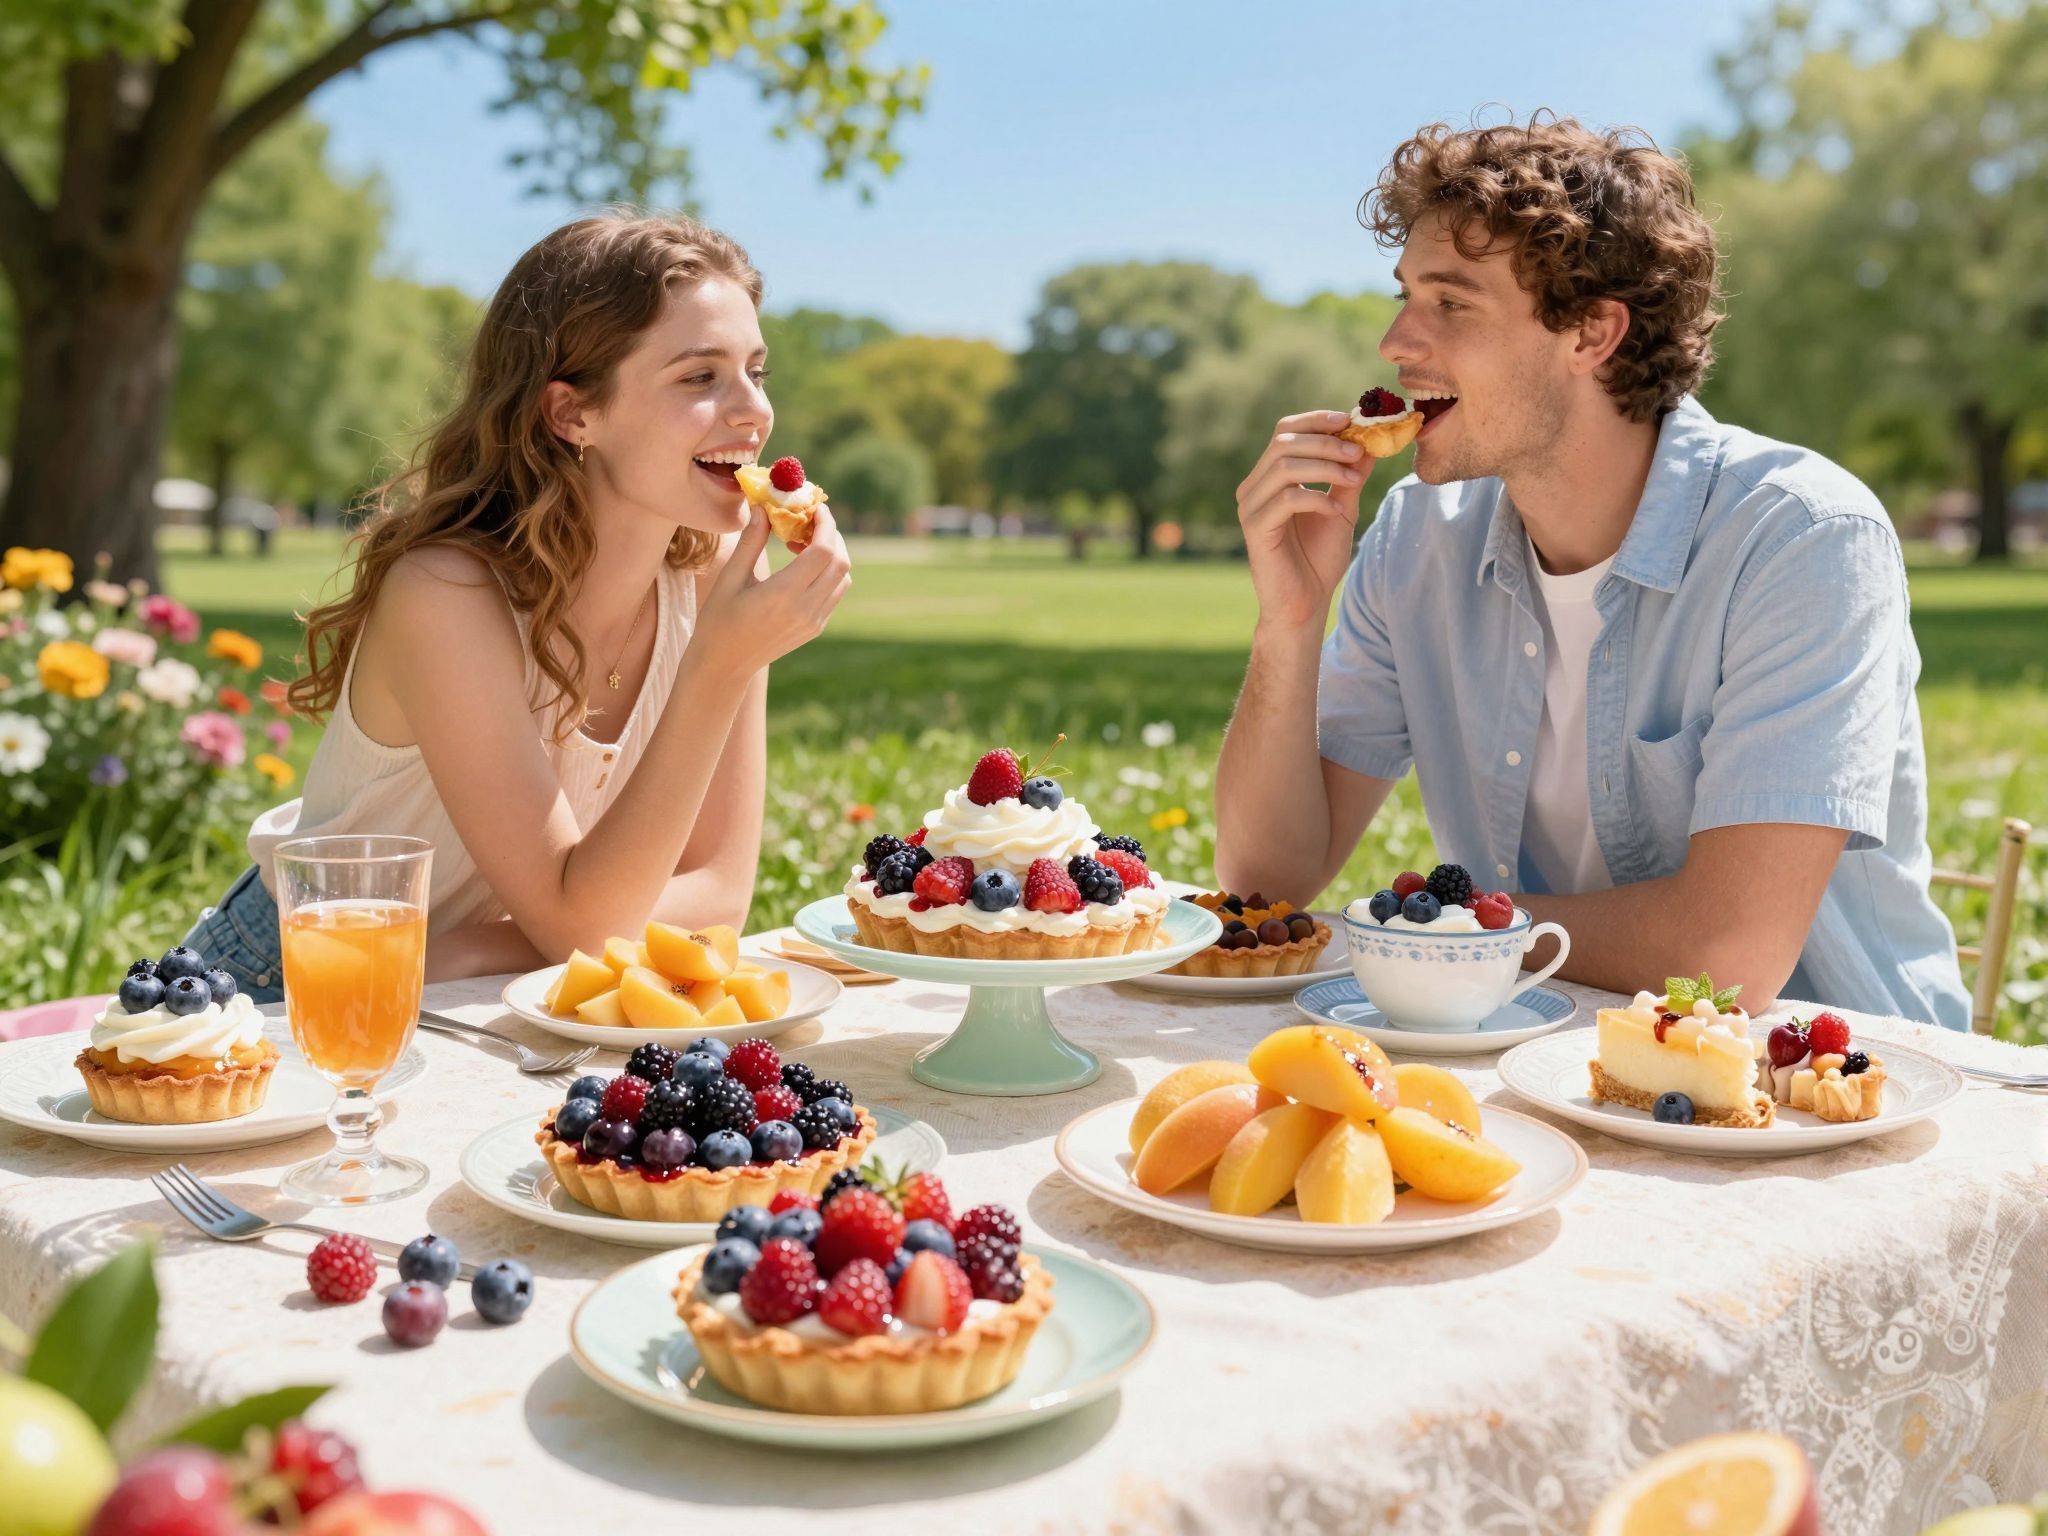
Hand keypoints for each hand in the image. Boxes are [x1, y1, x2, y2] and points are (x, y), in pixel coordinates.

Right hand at [693, 505, 851, 673]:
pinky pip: (834, 594)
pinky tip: (802, 567)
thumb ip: (751, 541)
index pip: (823, 551)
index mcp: (784, 595)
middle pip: (840, 563)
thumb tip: (763, 508)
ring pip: (842, 579)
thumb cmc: (719, 619)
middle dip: (831, 536)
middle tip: (809, 522)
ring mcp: (814, 622)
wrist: (724, 664)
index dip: (825, 524)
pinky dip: (828, 573)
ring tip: (801, 544)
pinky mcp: (815, 628)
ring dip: (832, 555)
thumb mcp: (731, 577)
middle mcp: (806, 609)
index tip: (815, 507)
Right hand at [1236, 410, 1372, 630]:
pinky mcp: (1254, 528)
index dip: (1317, 421)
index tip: (1352, 421)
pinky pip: (1287, 499)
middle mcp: (1253, 487)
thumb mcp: (1342, 508)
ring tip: (1354, 481)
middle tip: (1359, 452)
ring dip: (1326, 467)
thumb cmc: (1318, 560)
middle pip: (1284, 441)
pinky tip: (1337, 512)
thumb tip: (1370, 442)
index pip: (1285, 430)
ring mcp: (1250, 507)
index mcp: (1269, 477)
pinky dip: (1318, 499)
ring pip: (1285, 466)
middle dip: (1327, 442)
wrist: (1304, 604)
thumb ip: (1349, 476)